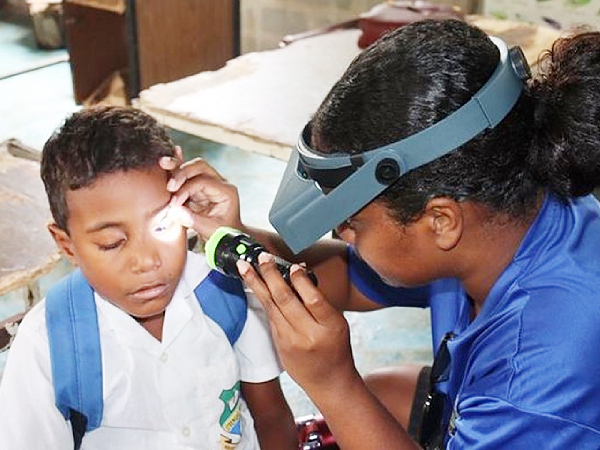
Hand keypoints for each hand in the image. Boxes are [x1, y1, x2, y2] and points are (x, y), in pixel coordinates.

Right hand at [159, 147, 243, 240]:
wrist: (227, 237)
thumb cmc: (223, 233)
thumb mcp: (209, 229)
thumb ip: (192, 220)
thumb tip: (174, 211)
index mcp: (226, 191)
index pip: (203, 182)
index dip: (186, 190)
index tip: (175, 203)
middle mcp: (220, 183)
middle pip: (200, 167)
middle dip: (182, 173)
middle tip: (170, 186)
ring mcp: (210, 183)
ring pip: (193, 167)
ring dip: (178, 168)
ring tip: (163, 164)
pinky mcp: (200, 187)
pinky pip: (189, 174)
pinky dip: (179, 168)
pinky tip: (170, 159)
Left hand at [237, 253, 358, 395]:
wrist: (329, 382)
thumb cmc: (336, 348)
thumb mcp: (337, 323)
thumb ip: (318, 301)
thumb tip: (298, 271)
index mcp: (330, 327)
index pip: (313, 299)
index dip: (300, 281)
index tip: (292, 265)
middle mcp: (308, 334)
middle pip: (286, 300)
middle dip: (270, 276)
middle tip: (261, 258)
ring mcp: (291, 341)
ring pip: (271, 307)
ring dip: (256, 284)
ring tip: (245, 266)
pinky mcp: (279, 344)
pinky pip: (269, 317)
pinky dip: (262, 298)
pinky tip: (253, 285)